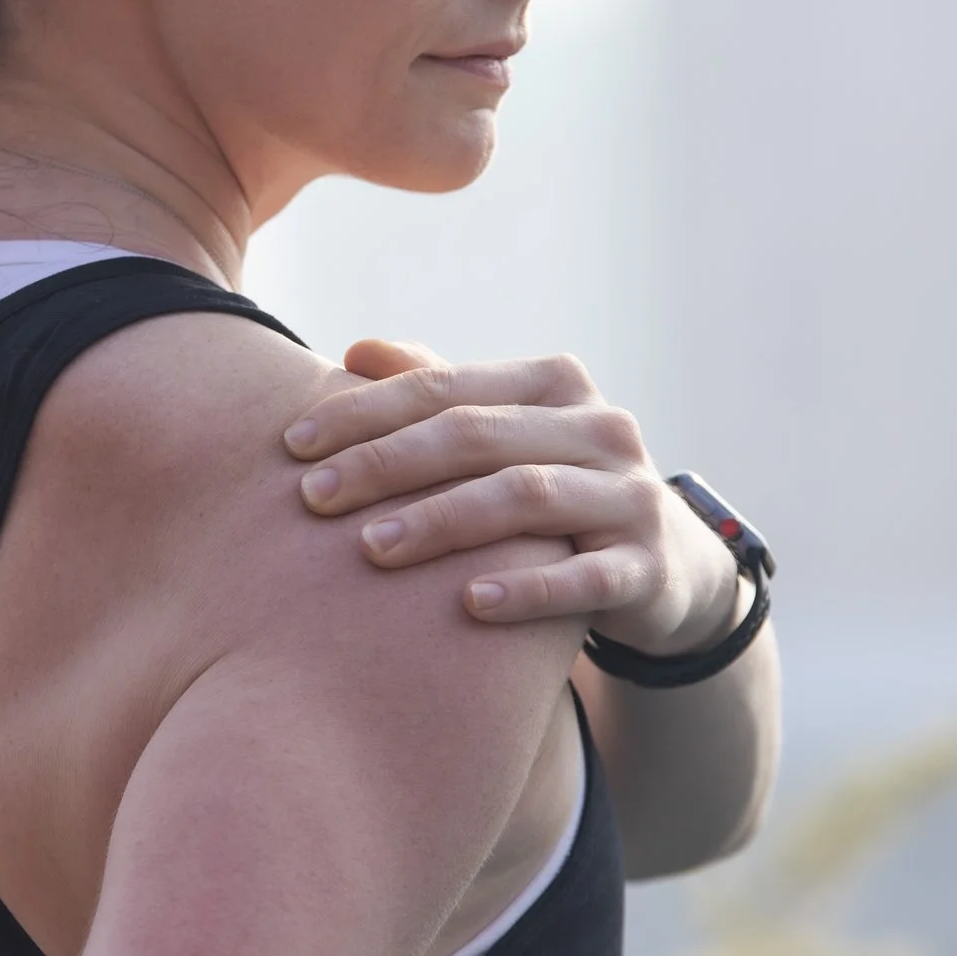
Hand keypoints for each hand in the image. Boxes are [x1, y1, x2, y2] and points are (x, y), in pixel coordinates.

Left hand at [283, 340, 745, 655]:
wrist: (664, 567)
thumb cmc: (555, 488)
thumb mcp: (505, 435)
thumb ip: (438, 391)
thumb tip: (359, 349)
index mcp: (554, 383)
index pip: (442, 387)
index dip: (364, 412)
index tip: (292, 444)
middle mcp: (599, 426)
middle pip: (476, 436)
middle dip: (386, 464)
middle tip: (313, 498)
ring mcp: (629, 495)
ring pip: (524, 498)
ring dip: (441, 522)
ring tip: (370, 549)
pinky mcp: (648, 567)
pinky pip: (585, 578)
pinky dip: (527, 590)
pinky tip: (469, 606)